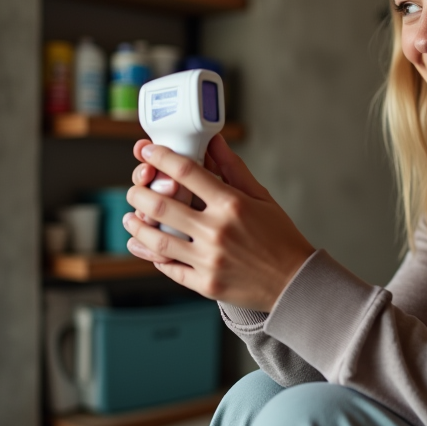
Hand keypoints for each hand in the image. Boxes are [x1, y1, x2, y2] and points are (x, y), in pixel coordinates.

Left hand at [124, 135, 315, 311]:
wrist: (295, 283)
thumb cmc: (280, 239)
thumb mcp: (261, 197)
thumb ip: (233, 169)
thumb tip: (213, 141)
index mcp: (232, 204)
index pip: (186, 171)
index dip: (160, 157)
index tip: (147, 152)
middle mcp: (216, 231)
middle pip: (160, 204)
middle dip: (139, 192)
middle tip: (135, 189)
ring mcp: (208, 260)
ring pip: (156, 238)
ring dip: (136, 225)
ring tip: (131, 217)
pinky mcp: (204, 283)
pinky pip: (168, 268)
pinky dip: (151, 255)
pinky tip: (145, 246)